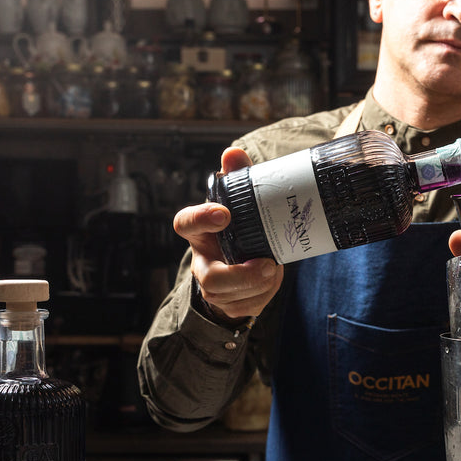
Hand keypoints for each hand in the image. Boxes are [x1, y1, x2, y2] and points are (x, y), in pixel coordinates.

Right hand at [174, 147, 283, 321]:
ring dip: (257, 286)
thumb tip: (233, 154)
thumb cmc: (240, 225)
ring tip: (274, 269)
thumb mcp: (240, 200)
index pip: (186, 222)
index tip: (224, 213)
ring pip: (230, 297)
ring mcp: (213, 285)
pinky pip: (245, 307)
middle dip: (240, 275)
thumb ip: (237, 176)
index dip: (201, 219)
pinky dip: (263, 295)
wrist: (242, 259)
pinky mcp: (229, 304)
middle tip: (267, 264)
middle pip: (210, 277)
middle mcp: (201, 260)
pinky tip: (271, 280)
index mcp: (199, 230)